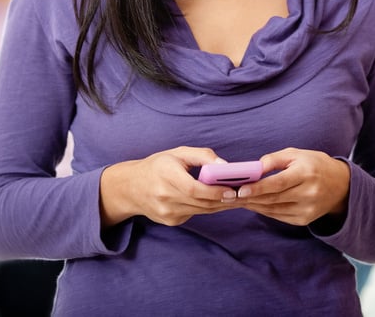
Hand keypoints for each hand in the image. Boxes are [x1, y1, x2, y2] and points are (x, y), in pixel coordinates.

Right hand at [99, 147, 235, 226]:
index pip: (193, 189)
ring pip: (201, 210)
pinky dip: (208, 208)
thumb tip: (225, 165)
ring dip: (220, 205)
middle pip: (200, 202)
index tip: (232, 189)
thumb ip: (203, 156)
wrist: (130, 188)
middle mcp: (164, 196)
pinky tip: (218, 201)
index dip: (214, 191)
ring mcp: (166, 212)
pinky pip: (194, 214)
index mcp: (165, 175)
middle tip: (244, 193)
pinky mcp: (170, 221)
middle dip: (224, 199)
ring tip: (236, 197)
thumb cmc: (157, 166)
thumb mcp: (178, 153)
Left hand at [235, 148, 350, 226]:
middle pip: (274, 198)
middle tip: (230, 195)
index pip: (279, 183)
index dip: (259, 187)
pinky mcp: (305, 220)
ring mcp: (308, 209)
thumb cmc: (314, 164)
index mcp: (306, 173)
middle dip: (250, 197)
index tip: (241, 188)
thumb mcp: (296, 154)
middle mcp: (309, 193)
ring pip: (274, 209)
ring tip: (237, 199)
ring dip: (254, 205)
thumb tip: (253, 168)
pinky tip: (253, 204)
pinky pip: (279, 216)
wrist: (341, 185)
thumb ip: (274, 159)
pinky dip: (264, 210)